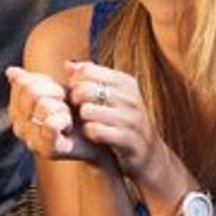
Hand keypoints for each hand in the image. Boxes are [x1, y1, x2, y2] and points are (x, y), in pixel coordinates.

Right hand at [6, 66, 92, 159]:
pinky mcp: (46, 150)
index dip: (45, 82)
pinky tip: (69, 126)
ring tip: (68, 117)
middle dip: (54, 93)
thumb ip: (31, 80)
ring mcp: (31, 139)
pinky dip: (65, 120)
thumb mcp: (53, 89)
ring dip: (63, 108)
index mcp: (16, 108)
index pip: (23, 83)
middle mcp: (18, 126)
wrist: (98, 131)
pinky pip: (51, 124)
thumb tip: (10, 71)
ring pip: (43, 106)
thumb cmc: (76, 109)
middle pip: (31, 93)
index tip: (57, 92)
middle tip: (65, 105)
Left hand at [63, 61, 171, 183]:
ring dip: (83, 120)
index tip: (76, 93)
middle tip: (79, 110)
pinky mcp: (127, 139)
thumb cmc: (123, 119)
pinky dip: (90, 134)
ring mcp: (130, 118)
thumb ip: (90, 78)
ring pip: (87, 111)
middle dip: (75, 101)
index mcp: (125, 82)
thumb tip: (67, 65)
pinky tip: (95, 135)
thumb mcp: (112, 94)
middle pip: (84, 89)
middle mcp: (129, 97)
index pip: (87, 70)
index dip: (75, 82)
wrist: (148, 151)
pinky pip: (96, 131)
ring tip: (89, 123)